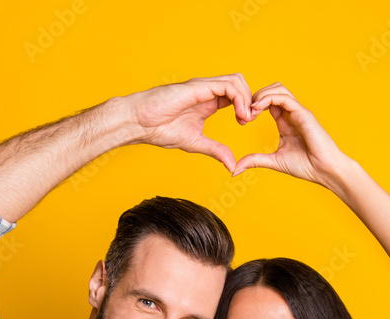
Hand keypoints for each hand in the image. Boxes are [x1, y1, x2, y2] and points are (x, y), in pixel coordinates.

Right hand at [127, 74, 253, 172]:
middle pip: (239, 83)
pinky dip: (238, 97)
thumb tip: (232, 165)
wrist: (139, 122)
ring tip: (245, 117)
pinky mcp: (198, 87)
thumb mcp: (196, 142)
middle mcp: (207, 91)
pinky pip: (226, 85)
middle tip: (249, 119)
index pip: (235, 95)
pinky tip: (238, 114)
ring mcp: (203, 87)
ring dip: (246, 98)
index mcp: (208, 102)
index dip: (246, 107)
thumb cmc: (160, 129)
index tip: (246, 122)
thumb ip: (215, 150)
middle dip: (250, 99)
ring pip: (236, 80)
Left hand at [233, 84, 346, 187]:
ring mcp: (298, 112)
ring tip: (250, 108)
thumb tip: (235, 168)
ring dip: (261, 94)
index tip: (242, 118)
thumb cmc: (306, 166)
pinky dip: (269, 98)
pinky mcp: (303, 114)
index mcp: (285, 121)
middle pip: (272, 90)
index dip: (252, 105)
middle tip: (244, 112)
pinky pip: (284, 98)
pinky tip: (257, 108)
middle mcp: (292, 113)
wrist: (325, 171)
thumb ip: (255, 160)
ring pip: (278, 89)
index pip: (267, 102)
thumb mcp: (274, 161)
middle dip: (255, 96)